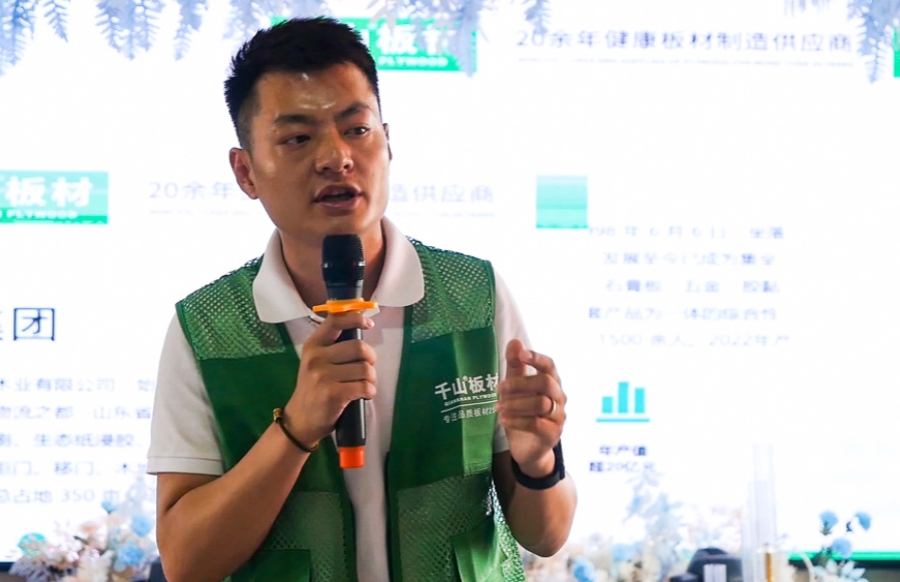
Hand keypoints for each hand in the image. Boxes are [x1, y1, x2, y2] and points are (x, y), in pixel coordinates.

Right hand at [282, 312, 376, 448]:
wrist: (300, 420)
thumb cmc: (314, 388)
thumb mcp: (316, 362)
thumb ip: (334, 345)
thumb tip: (361, 326)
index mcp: (313, 345)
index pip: (336, 321)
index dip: (356, 318)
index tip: (368, 323)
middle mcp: (316, 357)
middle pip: (360, 347)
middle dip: (371, 359)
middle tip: (366, 369)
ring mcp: (323, 376)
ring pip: (366, 369)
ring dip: (371, 379)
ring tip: (363, 385)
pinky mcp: (332, 393)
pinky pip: (365, 387)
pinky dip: (370, 392)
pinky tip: (362, 395)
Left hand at [496, 339, 565, 477]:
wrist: (528, 449)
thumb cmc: (523, 414)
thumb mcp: (515, 390)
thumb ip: (516, 367)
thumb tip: (515, 342)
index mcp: (552, 383)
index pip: (549, 366)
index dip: (537, 358)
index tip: (521, 354)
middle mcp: (559, 398)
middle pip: (545, 383)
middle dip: (519, 384)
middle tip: (498, 389)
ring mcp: (558, 417)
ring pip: (540, 404)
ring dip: (515, 404)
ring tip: (498, 407)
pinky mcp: (552, 434)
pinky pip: (536, 424)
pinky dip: (516, 421)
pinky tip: (503, 420)